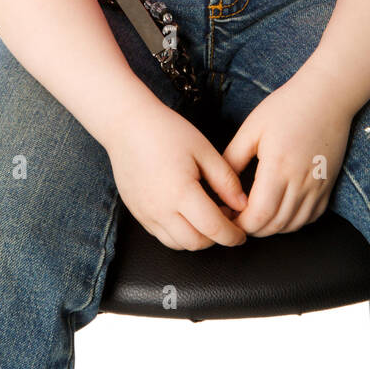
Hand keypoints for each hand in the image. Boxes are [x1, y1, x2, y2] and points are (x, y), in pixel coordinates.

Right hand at [105, 100, 249, 250]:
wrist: (127, 124)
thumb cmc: (166, 131)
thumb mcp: (204, 150)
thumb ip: (226, 180)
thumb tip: (242, 204)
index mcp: (181, 192)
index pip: (213, 229)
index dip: (232, 235)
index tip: (242, 234)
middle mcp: (160, 209)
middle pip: (195, 243)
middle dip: (216, 239)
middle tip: (226, 219)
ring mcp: (145, 213)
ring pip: (176, 244)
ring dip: (196, 238)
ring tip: (206, 216)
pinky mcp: (136, 212)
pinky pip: (160, 234)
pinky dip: (177, 233)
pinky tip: (186, 213)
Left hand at [222, 73, 353, 236]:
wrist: (327, 96)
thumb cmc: (286, 107)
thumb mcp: (252, 128)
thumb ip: (233, 157)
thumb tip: (217, 184)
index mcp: (278, 167)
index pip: (258, 214)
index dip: (239, 223)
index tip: (225, 215)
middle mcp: (300, 182)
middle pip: (274, 225)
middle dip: (251, 228)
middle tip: (234, 218)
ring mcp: (317, 187)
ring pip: (292, 225)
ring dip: (271, 228)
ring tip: (254, 216)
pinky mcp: (328, 186)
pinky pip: (310, 217)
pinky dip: (292, 222)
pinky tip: (279, 211)